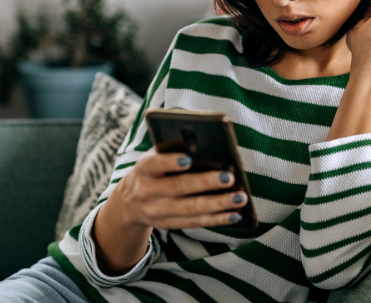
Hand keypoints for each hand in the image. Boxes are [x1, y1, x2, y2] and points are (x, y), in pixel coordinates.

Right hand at [110, 150, 246, 230]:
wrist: (130, 202)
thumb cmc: (153, 170)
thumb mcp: (154, 157)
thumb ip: (173, 149)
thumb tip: (208, 145)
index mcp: (143, 169)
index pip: (155, 164)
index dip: (170, 162)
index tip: (188, 159)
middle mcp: (147, 191)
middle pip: (179, 187)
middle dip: (206, 183)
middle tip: (230, 178)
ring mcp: (157, 211)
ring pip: (190, 209)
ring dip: (218, 204)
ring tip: (240, 197)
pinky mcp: (168, 224)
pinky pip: (195, 223)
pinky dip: (217, 219)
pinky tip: (235, 214)